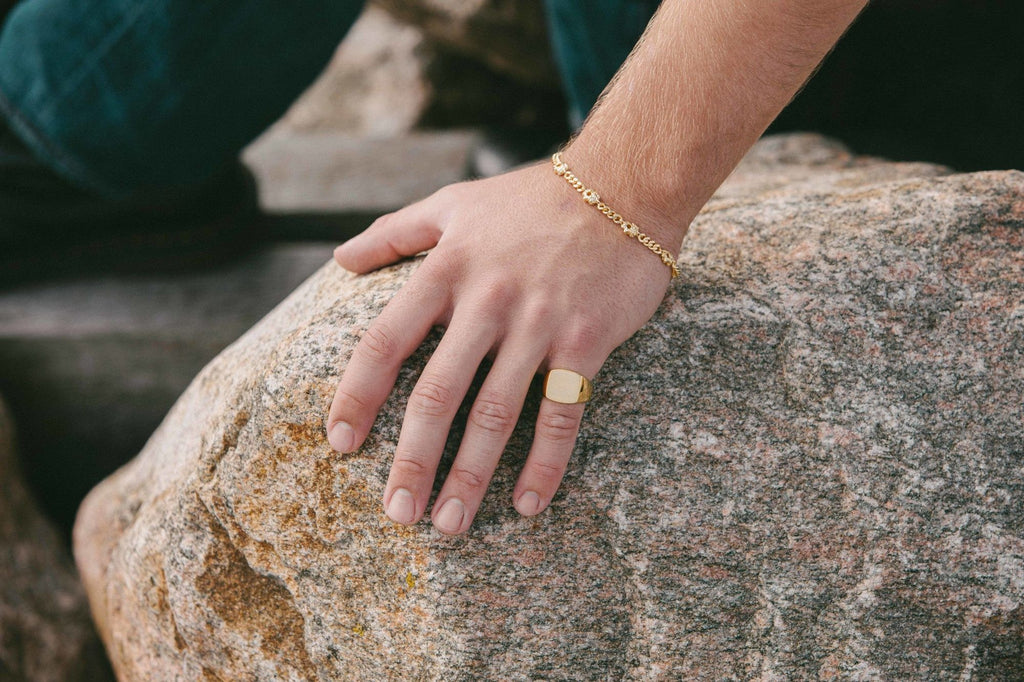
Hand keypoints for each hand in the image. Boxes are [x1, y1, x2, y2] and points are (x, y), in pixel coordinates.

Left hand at [326, 161, 672, 534]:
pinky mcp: (586, 340)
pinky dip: (544, 463)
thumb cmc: (534, 196)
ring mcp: (538, 323)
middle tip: (397, 511)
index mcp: (446, 269)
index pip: (385, 341)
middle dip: (413, 458)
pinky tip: (527, 504)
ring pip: (496, 413)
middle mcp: (486, 300)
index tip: (341, 443)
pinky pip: (562, 413)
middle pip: (437, 392)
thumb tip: (340, 258)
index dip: (358, 395)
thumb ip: (395, 231)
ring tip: (450, 523)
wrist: (624, 185)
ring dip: (470, 474)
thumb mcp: (454, 202)